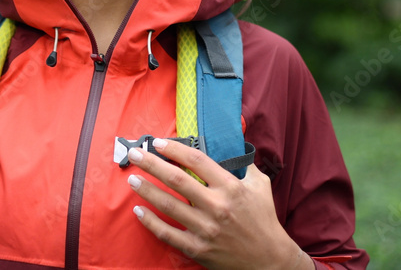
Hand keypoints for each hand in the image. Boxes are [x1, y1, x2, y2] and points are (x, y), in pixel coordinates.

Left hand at [126, 139, 312, 269]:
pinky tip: (138, 211)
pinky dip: (150, 222)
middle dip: (151, 164)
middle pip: (177, 180)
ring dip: (146, 190)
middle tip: (134, 154)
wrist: (269, 260)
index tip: (159, 142)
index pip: (197, 160)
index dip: (175, 149)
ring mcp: (205, 229)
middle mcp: (217, 206)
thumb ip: (245, 164)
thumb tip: (233, 145)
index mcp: (231, 187)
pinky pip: (168, 233)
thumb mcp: (261, 185)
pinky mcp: (198, 248)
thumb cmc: (264, 220)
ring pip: (168, 205)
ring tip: (132, 178)